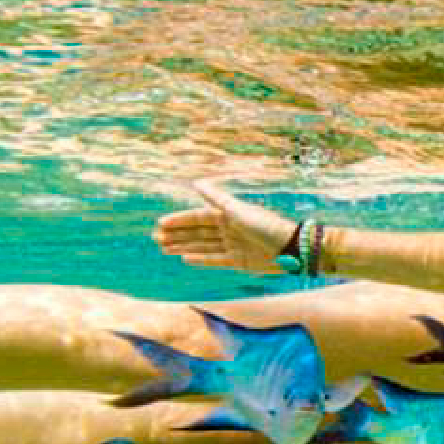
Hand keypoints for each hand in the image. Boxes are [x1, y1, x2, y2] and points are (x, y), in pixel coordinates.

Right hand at [154, 181, 297, 274]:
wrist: (287, 248)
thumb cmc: (264, 225)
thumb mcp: (238, 210)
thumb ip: (217, 198)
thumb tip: (197, 183)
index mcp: (228, 215)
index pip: (198, 217)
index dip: (180, 220)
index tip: (161, 224)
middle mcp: (228, 229)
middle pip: (198, 232)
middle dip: (177, 234)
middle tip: (155, 238)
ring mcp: (232, 245)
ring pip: (202, 246)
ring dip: (183, 246)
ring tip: (164, 248)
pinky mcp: (237, 261)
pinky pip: (214, 259)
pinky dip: (200, 259)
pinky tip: (184, 258)